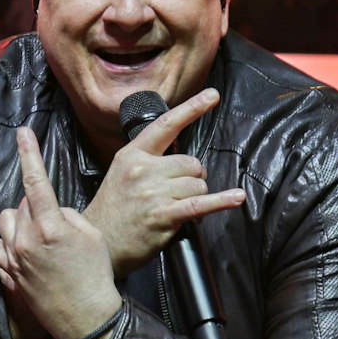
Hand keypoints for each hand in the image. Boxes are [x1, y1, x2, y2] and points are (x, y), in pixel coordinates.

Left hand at [0, 127, 122, 338]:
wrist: (85, 317)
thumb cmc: (96, 276)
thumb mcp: (91, 237)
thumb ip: (68, 215)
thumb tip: (52, 211)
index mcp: (51, 227)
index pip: (36, 182)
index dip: (29, 154)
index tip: (22, 132)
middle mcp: (26, 240)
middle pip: (24, 203)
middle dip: (38, 204)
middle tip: (59, 224)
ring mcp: (14, 257)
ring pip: (6, 221)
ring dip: (20, 218)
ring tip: (40, 233)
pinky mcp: (9, 272)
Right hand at [81, 89, 246, 277]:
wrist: (101, 243)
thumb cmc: (113, 211)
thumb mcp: (121, 174)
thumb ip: (148, 161)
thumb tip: (185, 161)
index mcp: (131, 155)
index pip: (165, 125)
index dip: (191, 108)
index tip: (212, 95)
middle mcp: (142, 170)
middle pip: (191, 163)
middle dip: (192, 179)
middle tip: (176, 194)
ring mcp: (152, 192)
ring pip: (198, 185)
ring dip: (196, 197)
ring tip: (176, 209)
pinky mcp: (164, 215)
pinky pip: (200, 204)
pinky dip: (221, 201)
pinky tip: (235, 198)